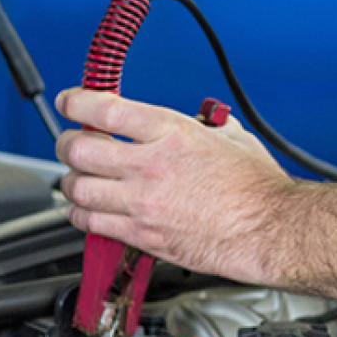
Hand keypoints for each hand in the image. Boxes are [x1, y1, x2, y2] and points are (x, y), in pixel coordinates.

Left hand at [55, 88, 292, 283]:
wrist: (268, 229)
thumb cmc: (257, 187)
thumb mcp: (231, 137)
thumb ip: (201, 125)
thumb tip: (192, 120)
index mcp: (171, 133)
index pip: (104, 109)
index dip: (76, 101)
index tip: (69, 101)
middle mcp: (150, 166)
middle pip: (79, 149)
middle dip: (67, 143)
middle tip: (72, 142)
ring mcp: (143, 203)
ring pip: (78, 189)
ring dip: (72, 180)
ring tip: (80, 177)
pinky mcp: (143, 234)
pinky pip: (92, 223)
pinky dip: (82, 214)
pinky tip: (89, 209)